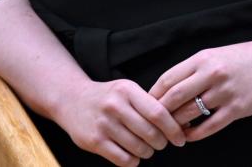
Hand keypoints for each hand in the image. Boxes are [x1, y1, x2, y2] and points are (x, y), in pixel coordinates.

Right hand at [54, 78, 186, 165]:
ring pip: (139, 148)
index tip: (180, 138)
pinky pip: (124, 160)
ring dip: (147, 152)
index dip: (173, 129)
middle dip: (161, 143)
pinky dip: (133, 161)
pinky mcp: (94, 141)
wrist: (71, 100)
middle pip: (151, 133)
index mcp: (127, 90)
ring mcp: (103, 124)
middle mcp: (115, 106)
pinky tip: (132, 154)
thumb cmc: (108, 98)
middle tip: (161, 143)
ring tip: (145, 148)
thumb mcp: (127, 90)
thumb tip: (178, 124)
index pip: (158, 112)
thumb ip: (148, 104)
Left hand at [148, 39, 251, 142]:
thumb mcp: (214, 56)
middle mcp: (212, 73)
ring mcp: (225, 91)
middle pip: (175, 97)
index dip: (153, 95)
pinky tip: (188, 136)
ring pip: (190, 112)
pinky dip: (195, 134)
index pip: (168, 78)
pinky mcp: (237, 108)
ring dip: (176, 125)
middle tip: (152, 124)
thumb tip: (166, 89)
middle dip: (160, 113)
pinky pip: (210, 126)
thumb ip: (192, 70)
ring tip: (169, 131)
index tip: (145, 106)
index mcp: (202, 59)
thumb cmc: (241, 59)